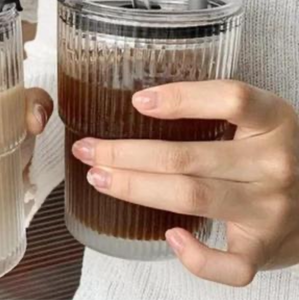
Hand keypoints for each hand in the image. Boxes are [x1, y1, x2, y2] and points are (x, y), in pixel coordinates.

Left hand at [72, 80, 298, 286]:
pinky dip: (197, 257)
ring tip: (99, 177)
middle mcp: (275, 164)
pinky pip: (230, 265)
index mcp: (274, 120)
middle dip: (126, 154)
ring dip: (135, 188)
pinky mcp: (266, 250)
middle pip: (188, 157)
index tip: (136, 101)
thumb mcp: (259, 121)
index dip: (182, 98)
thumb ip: (217, 110)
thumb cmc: (271, 155)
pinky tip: (169, 237)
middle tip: (88, 149)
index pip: (231, 99)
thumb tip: (140, 103)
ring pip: (191, 197)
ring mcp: (272, 210)